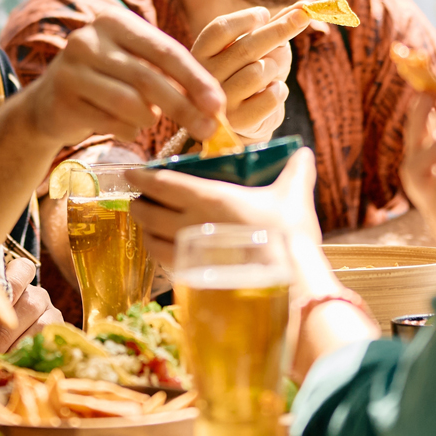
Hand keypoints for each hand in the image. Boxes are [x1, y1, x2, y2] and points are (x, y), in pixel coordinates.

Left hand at [0, 254, 60, 375]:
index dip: (14, 282)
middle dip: (6, 330)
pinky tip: (15, 366)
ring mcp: (48, 317)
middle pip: (30, 302)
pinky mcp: (56, 340)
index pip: (22, 269)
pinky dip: (32, 357)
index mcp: (9, 285)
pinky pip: (51, 345)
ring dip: (17, 346)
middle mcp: (33, 296)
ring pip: (42, 325)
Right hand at [26, 11, 225, 149]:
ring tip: (152, 122)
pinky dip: (128, 130)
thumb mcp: (134, 64)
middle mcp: (89, 39)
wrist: (49, 103)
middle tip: (208, 129)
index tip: (219, 104)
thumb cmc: (107, 81)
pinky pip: (110, 122)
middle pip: (149, 77)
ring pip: (130, 102)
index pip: (165, 50)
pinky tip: (128, 128)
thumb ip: (168, 74)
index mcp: (114, 21)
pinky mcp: (62, 99)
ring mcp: (71, 68)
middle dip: (184, 106)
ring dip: (151, 119)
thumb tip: (214, 103)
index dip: (196, 79)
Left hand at [130, 146, 324, 276]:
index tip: (132, 174)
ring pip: (151, 240)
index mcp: (210, 198)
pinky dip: (159, 254)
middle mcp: (192, 224)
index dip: (143, 178)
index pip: (163, 184)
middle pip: (149, 213)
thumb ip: (296, 171)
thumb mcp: (294, 197)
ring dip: (145, 230)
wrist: (293, 283)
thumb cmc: (289, 237)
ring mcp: (191, 254)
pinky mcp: (195, 278)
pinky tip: (166, 252)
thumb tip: (303, 152)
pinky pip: (165, 264)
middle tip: (140, 199)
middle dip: (140, 204)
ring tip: (148, 225)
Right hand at [190, 1, 315, 140]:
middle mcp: (206, 78)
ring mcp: (221, 102)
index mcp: (200, 54)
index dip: (245, 18)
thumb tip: (304, 5)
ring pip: (260, 71)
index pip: (220, 29)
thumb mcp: (254, 47)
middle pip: (246, 47)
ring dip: (277, 65)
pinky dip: (280, 89)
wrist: (241, 121)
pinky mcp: (240, 122)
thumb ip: (273, 26)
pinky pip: (271, 97)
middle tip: (302, 17)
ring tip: (273, 71)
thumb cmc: (246, 74)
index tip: (265, 14)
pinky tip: (275, 89)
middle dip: (280, 30)